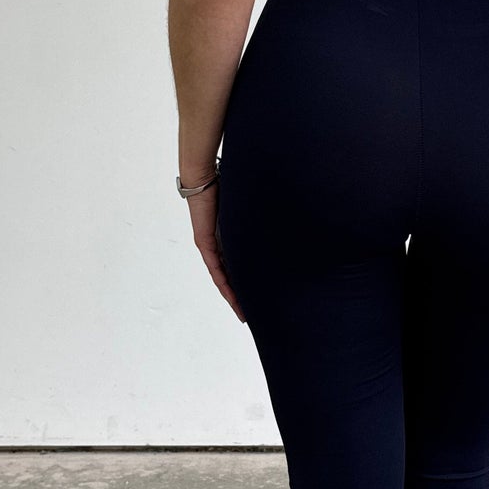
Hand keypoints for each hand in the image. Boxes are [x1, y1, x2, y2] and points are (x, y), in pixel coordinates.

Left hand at [184, 182, 246, 322]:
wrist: (205, 175)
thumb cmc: (228, 184)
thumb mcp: (249, 209)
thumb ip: (260, 218)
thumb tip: (284, 222)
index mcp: (230, 236)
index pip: (240, 264)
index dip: (249, 280)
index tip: (260, 295)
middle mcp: (220, 243)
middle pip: (231, 275)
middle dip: (240, 295)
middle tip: (251, 313)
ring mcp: (210, 244)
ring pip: (223, 276)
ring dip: (232, 295)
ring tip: (242, 311)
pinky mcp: (204, 242)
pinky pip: (215, 268)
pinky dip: (224, 283)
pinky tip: (232, 296)